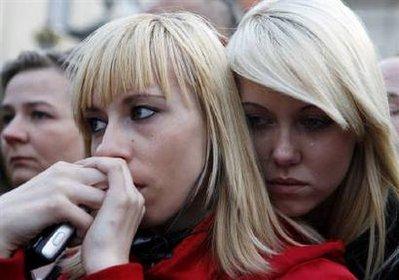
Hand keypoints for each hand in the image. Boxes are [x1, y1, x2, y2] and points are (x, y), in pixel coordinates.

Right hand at [0, 161, 105, 257]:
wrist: (0, 223)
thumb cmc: (29, 210)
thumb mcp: (53, 189)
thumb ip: (73, 185)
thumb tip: (101, 190)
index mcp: (66, 168)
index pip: (102, 171)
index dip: (109, 189)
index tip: (107, 205)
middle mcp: (65, 172)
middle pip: (106, 182)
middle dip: (109, 201)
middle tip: (103, 218)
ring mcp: (61, 187)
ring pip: (100, 200)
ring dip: (98, 218)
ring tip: (89, 229)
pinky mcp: (56, 204)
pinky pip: (86, 219)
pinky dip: (84, 232)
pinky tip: (75, 237)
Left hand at [77, 157, 144, 273]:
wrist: (106, 261)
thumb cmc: (100, 247)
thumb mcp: (104, 222)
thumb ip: (103, 208)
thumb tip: (89, 199)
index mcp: (134, 203)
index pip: (121, 176)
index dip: (103, 169)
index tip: (86, 173)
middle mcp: (136, 197)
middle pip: (121, 167)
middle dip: (100, 163)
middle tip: (81, 166)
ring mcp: (131, 196)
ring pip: (118, 164)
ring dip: (98, 162)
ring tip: (80, 167)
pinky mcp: (121, 197)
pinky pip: (113, 168)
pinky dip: (98, 164)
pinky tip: (83, 170)